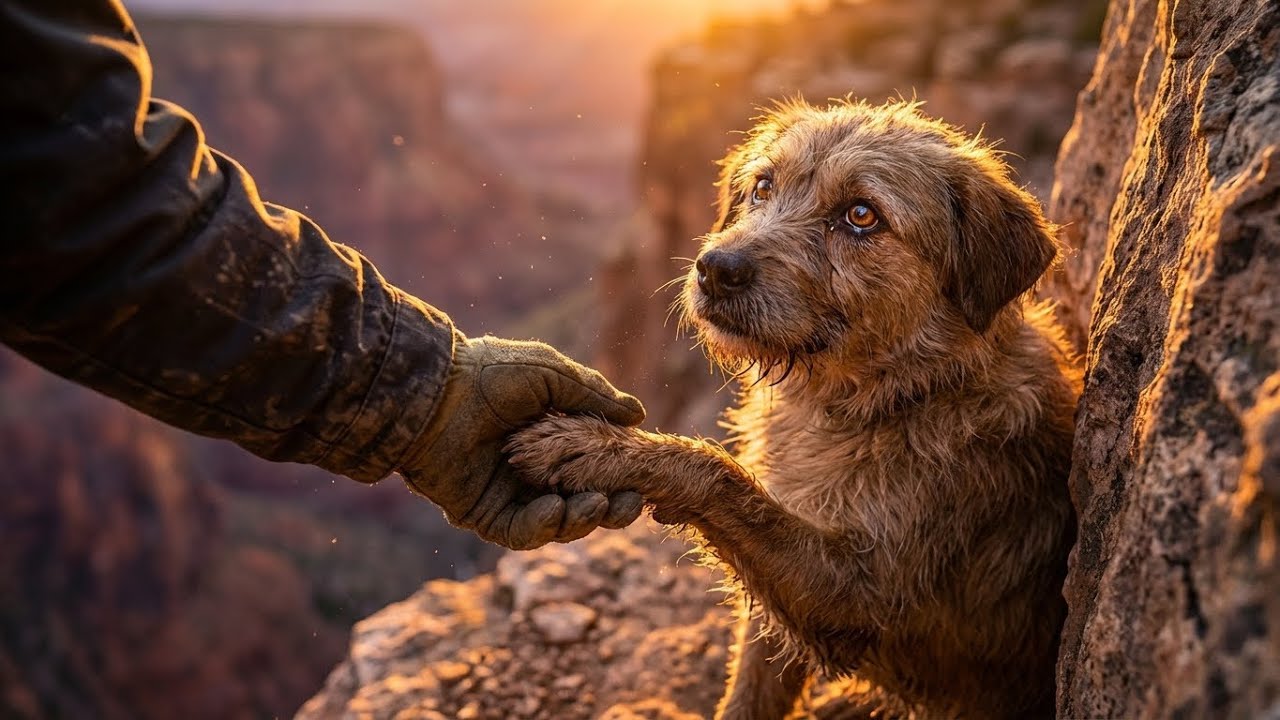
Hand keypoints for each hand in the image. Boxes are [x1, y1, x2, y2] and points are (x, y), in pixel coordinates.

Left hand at [397, 333, 646, 548]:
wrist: (432, 392)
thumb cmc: (489, 373)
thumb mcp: (552, 375)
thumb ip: (594, 396)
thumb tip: (638, 416)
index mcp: (554, 438)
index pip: (598, 467)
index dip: (622, 475)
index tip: (643, 478)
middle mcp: (536, 471)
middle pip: (585, 502)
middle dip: (611, 508)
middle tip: (629, 504)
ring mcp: (511, 495)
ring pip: (559, 523)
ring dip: (582, 519)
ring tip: (596, 504)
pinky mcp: (484, 516)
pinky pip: (522, 533)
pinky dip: (543, 526)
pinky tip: (554, 509)